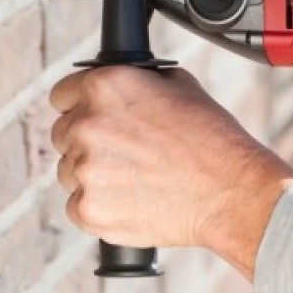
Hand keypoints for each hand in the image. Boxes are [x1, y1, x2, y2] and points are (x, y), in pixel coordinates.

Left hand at [49, 67, 292, 280]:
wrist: (231, 192)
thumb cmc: (213, 140)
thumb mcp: (180, 86)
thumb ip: (137, 82)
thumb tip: (123, 86)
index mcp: (105, 87)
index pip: (62, 95)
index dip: (81, 106)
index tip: (97, 120)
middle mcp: (87, 124)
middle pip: (62, 134)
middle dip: (88, 142)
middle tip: (125, 153)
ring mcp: (85, 170)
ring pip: (69, 172)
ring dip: (94, 175)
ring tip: (136, 179)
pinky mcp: (88, 209)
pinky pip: (78, 206)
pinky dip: (101, 206)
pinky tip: (134, 200)